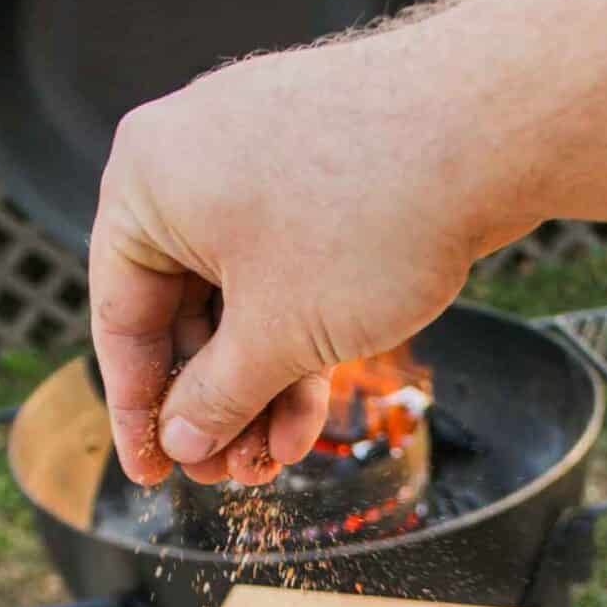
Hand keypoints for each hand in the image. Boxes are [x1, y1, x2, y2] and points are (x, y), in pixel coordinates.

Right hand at [89, 26, 479, 485]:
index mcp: (148, 182)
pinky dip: (294, 344)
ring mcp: (260, 168)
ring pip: (241, 303)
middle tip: (226, 475)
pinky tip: (306, 417)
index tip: (154, 471)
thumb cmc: (368, 214)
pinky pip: (286, 278)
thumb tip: (184, 440)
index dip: (137, 408)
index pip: (119, 315)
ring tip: (273, 462)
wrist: (488, 131)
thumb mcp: (276, 335)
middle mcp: (192, 163)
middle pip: (182, 314)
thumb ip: (217, 396)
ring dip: (256, 389)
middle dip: (212, 405)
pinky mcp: (320, 183)